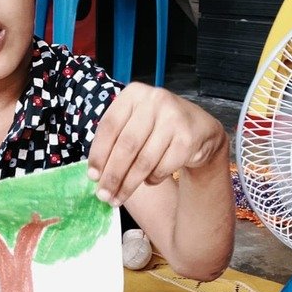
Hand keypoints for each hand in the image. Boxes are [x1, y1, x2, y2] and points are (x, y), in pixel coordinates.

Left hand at [87, 84, 226, 206]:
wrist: (200, 129)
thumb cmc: (157, 128)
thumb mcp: (134, 123)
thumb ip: (115, 141)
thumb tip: (96, 175)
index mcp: (134, 94)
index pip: (109, 126)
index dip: (98, 154)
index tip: (92, 177)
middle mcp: (154, 101)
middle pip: (126, 146)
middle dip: (112, 175)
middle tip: (103, 195)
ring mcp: (174, 118)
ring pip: (144, 161)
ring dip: (128, 184)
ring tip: (118, 198)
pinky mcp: (187, 139)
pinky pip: (162, 168)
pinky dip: (151, 179)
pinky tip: (148, 181)